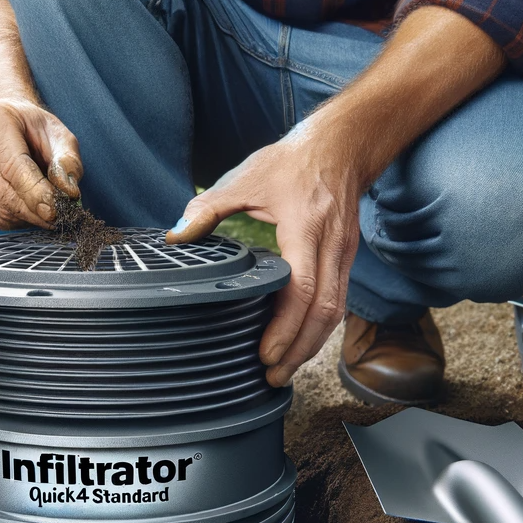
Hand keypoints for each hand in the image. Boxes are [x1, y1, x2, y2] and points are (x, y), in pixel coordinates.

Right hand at [0, 97, 82, 229]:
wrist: (8, 127)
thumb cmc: (35, 132)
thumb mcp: (60, 137)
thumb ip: (69, 163)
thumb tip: (67, 192)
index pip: (12, 166)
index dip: (35, 193)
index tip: (54, 210)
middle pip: (2, 191)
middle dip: (32, 210)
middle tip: (54, 216)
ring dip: (24, 217)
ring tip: (41, 209)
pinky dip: (11, 220)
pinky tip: (23, 208)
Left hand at [167, 116, 363, 386]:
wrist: (343, 146)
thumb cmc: (292, 162)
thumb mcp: (245, 178)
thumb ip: (208, 209)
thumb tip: (176, 236)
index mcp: (305, 227)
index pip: (302, 288)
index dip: (286, 326)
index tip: (266, 353)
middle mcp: (331, 247)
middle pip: (323, 312)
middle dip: (299, 351)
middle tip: (273, 376)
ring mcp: (344, 256)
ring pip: (335, 313)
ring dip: (310, 347)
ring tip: (284, 371)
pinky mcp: (346, 261)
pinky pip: (337, 304)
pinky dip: (318, 330)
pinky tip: (299, 346)